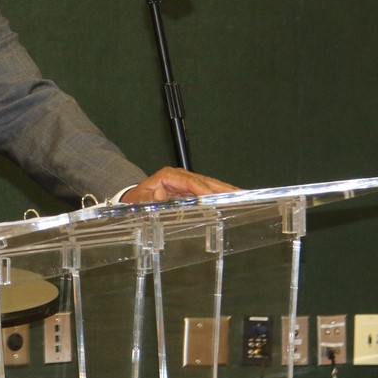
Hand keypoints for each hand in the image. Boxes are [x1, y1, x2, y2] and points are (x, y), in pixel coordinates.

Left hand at [120, 167, 237, 203]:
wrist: (133, 200)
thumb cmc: (136, 201)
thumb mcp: (138, 201)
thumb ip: (147, 199)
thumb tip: (159, 195)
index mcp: (168, 176)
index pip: (190, 182)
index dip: (203, 190)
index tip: (214, 198)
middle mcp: (180, 176)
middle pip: (204, 180)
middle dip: (222, 188)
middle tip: (240, 195)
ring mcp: (186, 182)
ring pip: (209, 184)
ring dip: (226, 190)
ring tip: (243, 196)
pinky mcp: (190, 189)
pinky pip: (207, 190)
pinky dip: (221, 194)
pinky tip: (233, 198)